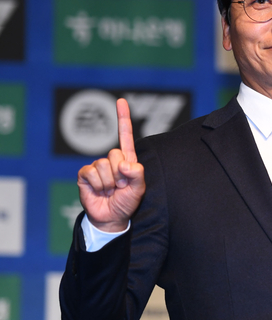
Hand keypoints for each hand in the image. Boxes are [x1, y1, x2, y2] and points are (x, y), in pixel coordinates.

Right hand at [77, 98, 145, 231]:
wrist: (111, 218)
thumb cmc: (126, 202)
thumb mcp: (139, 189)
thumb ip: (137, 174)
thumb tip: (124, 163)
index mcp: (126, 160)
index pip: (125, 136)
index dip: (123, 118)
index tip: (121, 101)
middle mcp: (111, 161)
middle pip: (115, 154)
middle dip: (120, 173)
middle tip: (120, 186)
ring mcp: (97, 167)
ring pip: (103, 165)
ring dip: (109, 182)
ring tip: (110, 191)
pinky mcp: (85, 175)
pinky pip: (91, 173)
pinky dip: (98, 184)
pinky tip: (99, 191)